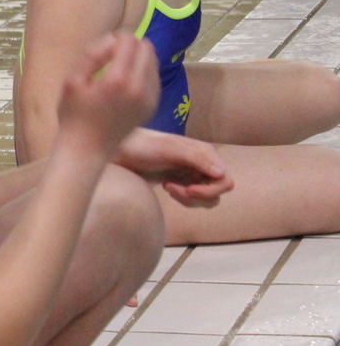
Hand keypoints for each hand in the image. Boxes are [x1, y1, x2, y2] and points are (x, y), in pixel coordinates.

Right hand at [57, 32, 160, 156]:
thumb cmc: (74, 114)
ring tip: (119, 69)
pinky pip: (155, 78)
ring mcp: (149, 98)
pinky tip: (128, 82)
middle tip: (112, 56)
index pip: (130, 42)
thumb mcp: (72, 81)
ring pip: (154, 62)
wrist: (88, 148)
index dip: (118, 37)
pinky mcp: (153, 106)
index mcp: (117, 79)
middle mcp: (139, 87)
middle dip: (132, 46)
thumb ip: (92, 56)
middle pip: (147, 49)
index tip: (105, 46)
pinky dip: (144, 73)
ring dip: (139, 58)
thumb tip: (112, 38)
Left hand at [115, 128, 233, 206]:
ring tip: (168, 185)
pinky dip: (181, 197)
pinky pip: (193, 199)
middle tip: (173, 188)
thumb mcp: (169, 149)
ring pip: (206, 198)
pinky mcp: (183, 182)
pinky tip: (166, 185)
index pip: (225, 180)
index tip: (189, 189)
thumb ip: (196, 159)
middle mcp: (203, 163)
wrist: (121, 151)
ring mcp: (193, 174)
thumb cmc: (143, 146)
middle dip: (197, 195)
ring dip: (187, 197)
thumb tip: (221, 174)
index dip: (210, 190)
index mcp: (205, 153)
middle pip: (217, 192)